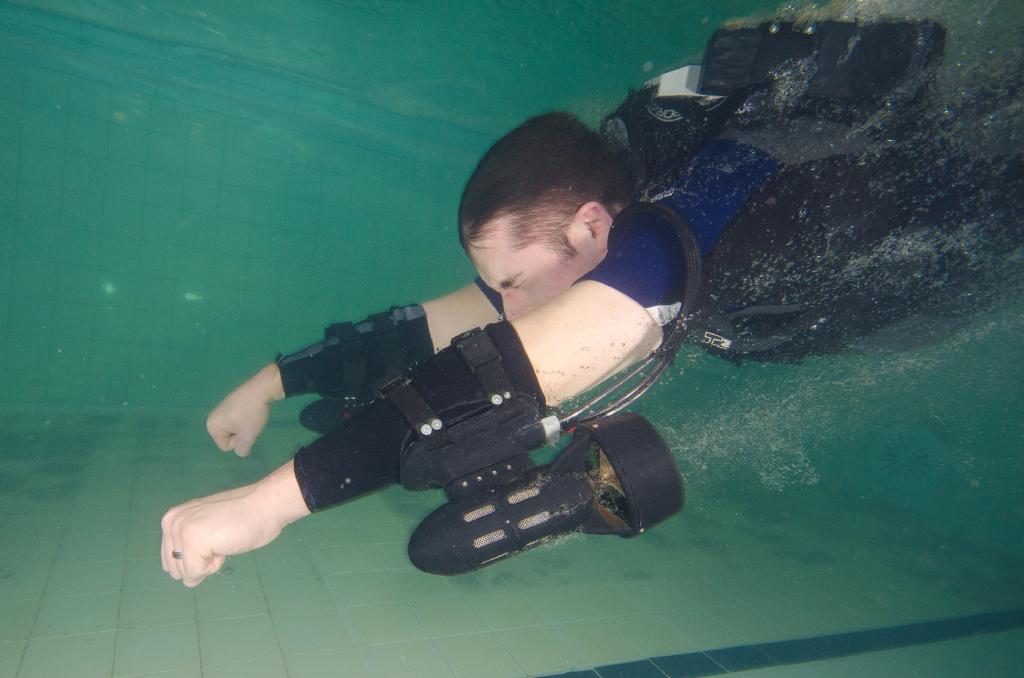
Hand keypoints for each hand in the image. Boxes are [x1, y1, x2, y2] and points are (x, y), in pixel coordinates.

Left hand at [160, 461, 308, 586]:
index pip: (171, 562)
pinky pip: (196, 573)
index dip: (197, 559)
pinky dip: (214, 566)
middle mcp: (171, 522)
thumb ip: (190, 545)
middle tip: (220, 540)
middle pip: (176, 570)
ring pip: (185, 573)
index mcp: (173, 519)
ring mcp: (180, 530)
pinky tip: (225, 544)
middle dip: (201, 563)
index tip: (215, 538)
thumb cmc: (245, 519)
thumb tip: (185, 577)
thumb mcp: (207, 529)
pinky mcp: (192, 541)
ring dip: (208, 564)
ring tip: (223, 541)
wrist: (266, 506)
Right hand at [207, 364, 283, 456]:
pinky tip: (253, 410)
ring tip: (252, 415)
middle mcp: (213, 417)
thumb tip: (242, 450)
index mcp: (212, 426)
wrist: (262, 388)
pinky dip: (247, 417)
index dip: (239, 441)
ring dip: (246, 426)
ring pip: (236, 429)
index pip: (226, 446)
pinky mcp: (232, 403)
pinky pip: (240, 419)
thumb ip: (242, 449)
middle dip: (242, 434)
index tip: (245, 428)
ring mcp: (222, 408)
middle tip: (250, 422)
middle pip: (230, 437)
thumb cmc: (252, 414)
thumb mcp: (247, 437)